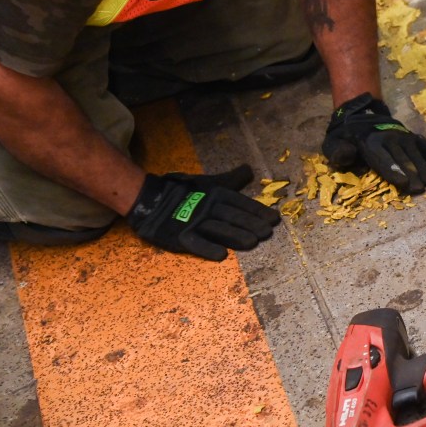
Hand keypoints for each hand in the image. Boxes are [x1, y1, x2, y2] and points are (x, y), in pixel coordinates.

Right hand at [126, 165, 279, 260]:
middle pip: (233, 216)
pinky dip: (208, 249)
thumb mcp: (210, 183)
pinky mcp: (180, 236)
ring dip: (236, 236)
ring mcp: (194, 222)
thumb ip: (232, 180)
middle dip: (251, 224)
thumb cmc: (186, 192)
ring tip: (253, 243)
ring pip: (218, 229)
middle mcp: (207, 207)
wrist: (151, 200)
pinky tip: (222, 256)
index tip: (274, 219)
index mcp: (216, 194)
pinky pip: (195, 243)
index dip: (258, 211)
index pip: (241, 203)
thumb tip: (249, 170)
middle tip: (268, 233)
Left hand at [323, 93, 425, 194]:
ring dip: (423, 166)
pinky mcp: (410, 135)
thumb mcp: (332, 143)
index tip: (404, 182)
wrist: (359, 114)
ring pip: (414, 152)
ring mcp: (401, 135)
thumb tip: (348, 154)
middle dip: (411, 172)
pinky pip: (424, 144)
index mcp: (368, 142)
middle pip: (401, 157)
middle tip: (421, 188)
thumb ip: (338, 151)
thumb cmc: (345, 137)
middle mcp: (388, 137)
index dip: (392, 171)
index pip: (381, 158)